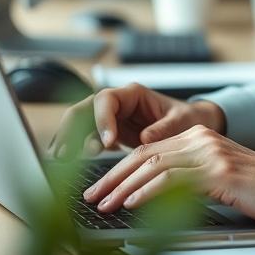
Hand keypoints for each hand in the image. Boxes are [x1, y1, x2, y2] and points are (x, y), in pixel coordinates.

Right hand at [48, 83, 225, 158]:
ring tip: (62, 158)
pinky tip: (67, 160)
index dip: (102, 120)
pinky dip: (76, 147)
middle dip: (71, 128)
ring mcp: (112, 118)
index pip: (106, 100)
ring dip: (69, 139)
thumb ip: (165, 128)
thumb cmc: (189, 118)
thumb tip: (146, 137)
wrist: (192, 124)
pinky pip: (87, 138)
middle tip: (64, 151)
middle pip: (84, 109)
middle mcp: (118, 103)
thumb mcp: (182, 122)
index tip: (107, 142)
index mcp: (133, 94)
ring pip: (81, 123)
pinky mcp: (110, 133)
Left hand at [83, 124, 254, 226]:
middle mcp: (203, 140)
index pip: (149, 151)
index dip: (119, 169)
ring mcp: (211, 154)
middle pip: (144, 156)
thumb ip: (192, 178)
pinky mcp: (219, 172)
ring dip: (121, 187)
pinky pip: (173, 180)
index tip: (99, 187)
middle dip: (111, 177)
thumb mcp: (222, 179)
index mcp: (201, 138)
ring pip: (153, 167)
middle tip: (89, 196)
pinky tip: (131, 202)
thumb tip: (156, 194)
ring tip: (102, 204)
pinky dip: (147, 192)